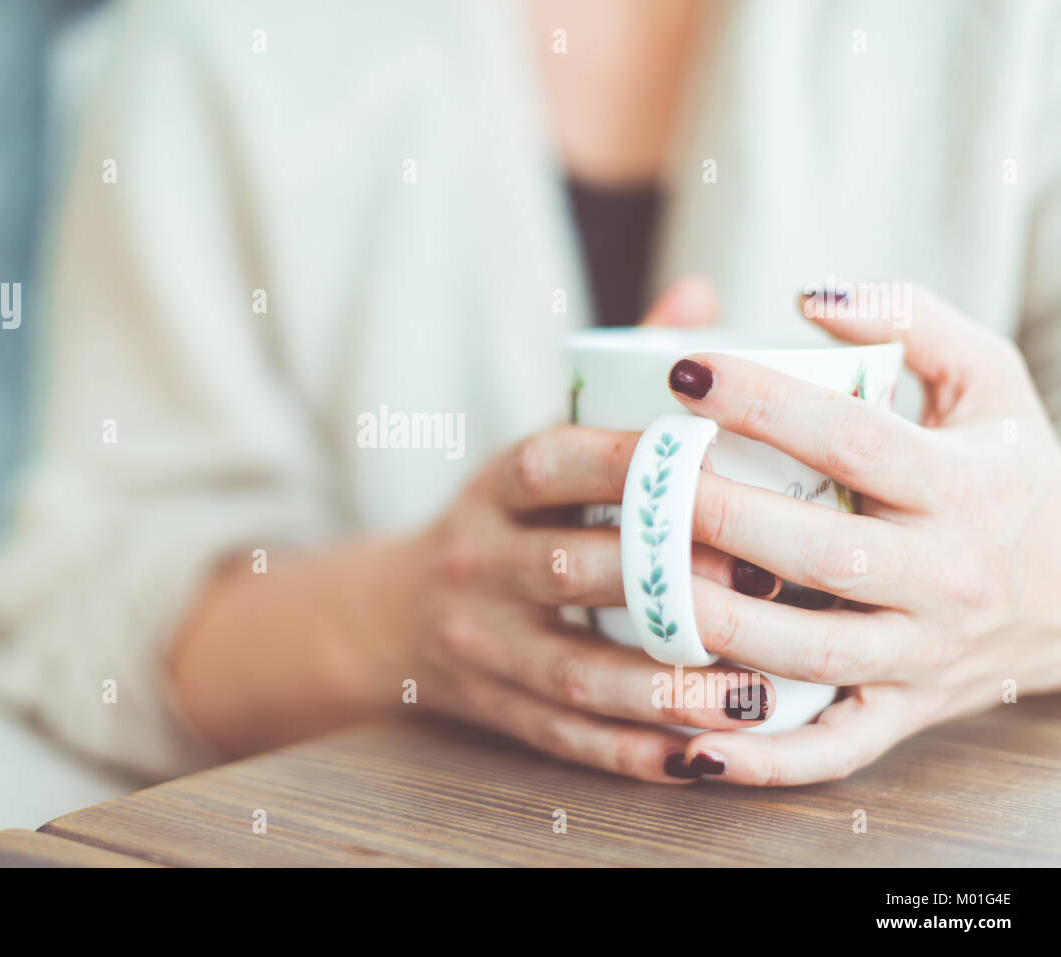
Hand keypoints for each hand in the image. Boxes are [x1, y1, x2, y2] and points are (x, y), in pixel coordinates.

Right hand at [389, 279, 783, 781]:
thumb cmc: (502, 520)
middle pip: (570, 568)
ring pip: (572, 668)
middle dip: (669, 577)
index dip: (630, 459)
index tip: (719, 458)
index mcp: (491, 487)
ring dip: (664, 683)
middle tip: (770, 581)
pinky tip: (697, 759)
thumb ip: (613, 381)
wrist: (393, 615)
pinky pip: (563, 736)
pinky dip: (628, 751)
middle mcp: (475, 560)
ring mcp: (479, 640)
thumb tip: (701, 295)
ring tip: (756, 696)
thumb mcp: (535, 449)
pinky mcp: (492, 706)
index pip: (552, 461)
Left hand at [662, 284, 1060, 784]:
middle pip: (816, 549)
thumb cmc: (1012, 470)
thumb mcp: (989, 381)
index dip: (763, 400)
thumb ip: (914, 320)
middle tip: (634, 480)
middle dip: (714, 515)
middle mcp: (945, 573)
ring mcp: (923, 653)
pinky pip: (834, 749)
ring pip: (809, 650)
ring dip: (715, 626)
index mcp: (962, 484)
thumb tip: (811, 296)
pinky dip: (765, 759)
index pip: (851, 437)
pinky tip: (689, 745)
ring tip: (633, 587)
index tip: (686, 367)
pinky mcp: (907, 711)